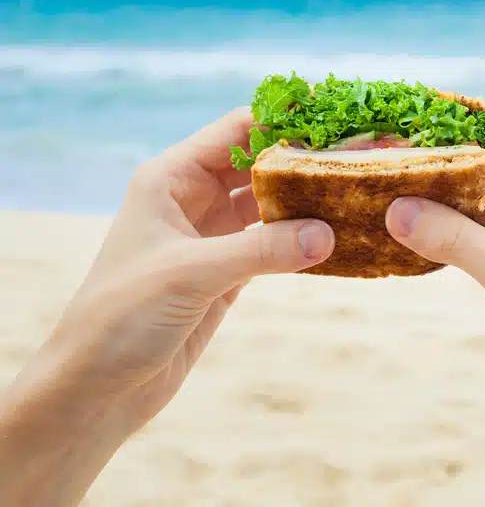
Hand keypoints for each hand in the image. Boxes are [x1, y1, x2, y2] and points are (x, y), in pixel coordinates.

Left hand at [0, 109, 334, 506]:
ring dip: (309, 200)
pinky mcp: (228, 271)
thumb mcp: (191, 275)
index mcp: (171, 178)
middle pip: (262, 162)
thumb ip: (261, 250)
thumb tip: (329, 232)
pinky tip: (339, 237)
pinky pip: (277, 242)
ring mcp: (213, 235)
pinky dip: (305, 239)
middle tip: (362, 156)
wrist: (95, 389)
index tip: (338, 121)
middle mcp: (193, 198)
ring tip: (359, 193)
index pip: (238, 130)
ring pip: (272, 202)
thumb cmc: (120, 319)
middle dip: (306, 159)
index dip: (286, 121)